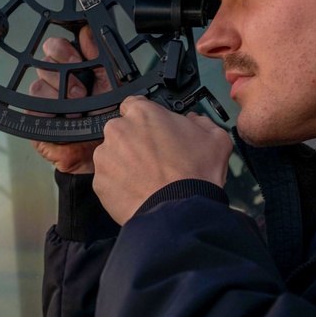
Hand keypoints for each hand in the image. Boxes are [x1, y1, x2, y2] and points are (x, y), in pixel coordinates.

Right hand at [28, 26, 111, 173]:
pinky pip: (33, 108)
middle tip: (81, 90)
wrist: (104, 152)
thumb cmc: (107, 119)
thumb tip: (87, 31)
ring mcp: (45, 102)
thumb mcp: (110, 83)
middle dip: (63, 75)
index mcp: (72, 71)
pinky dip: (50, 112)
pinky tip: (65, 118)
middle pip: (43, 63)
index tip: (76, 59)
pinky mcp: (37, 121)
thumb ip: (99, 56)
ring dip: (59, 97)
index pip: (56, 48)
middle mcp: (56, 84)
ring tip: (78, 110)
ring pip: (37, 85)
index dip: (62, 49)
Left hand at [93, 96, 232, 223]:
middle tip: (154, 159)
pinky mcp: (99, 182)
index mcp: (143, 113)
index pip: (134, 105)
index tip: (152, 131)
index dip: (145, 119)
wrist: (180, 211)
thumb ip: (200, 121)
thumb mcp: (215, 138)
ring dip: (125, 163)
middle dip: (134, 142)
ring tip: (146, 179)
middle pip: (122, 131)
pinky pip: (108, 179)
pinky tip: (138, 191)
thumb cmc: (196, 174)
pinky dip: (119, 185)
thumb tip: (193, 120)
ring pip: (113, 155)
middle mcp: (118, 130)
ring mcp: (105, 157)